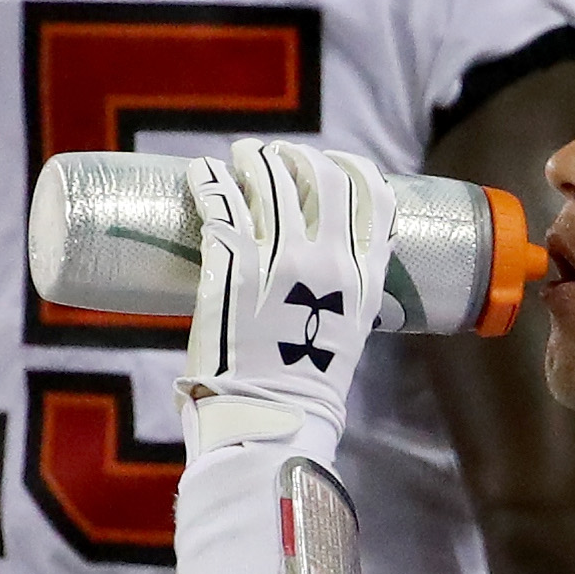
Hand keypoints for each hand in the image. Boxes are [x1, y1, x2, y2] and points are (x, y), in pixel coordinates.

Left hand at [176, 139, 396, 458]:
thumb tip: (330, 274)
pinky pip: (219, 201)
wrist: (271, 417)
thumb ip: (346, 296)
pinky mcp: (231, 264)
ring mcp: (279, 258)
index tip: (334, 161)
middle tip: (276, 155)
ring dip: (251, 159)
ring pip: (268, 180)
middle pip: (322, 177)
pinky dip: (208, 178)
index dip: (353, 168)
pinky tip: (201, 171)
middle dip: (299, 157)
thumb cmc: (307, 387)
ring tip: (239, 156)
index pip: (373, 197)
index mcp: (362, 276)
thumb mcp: (350, 334)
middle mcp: (327, 258)